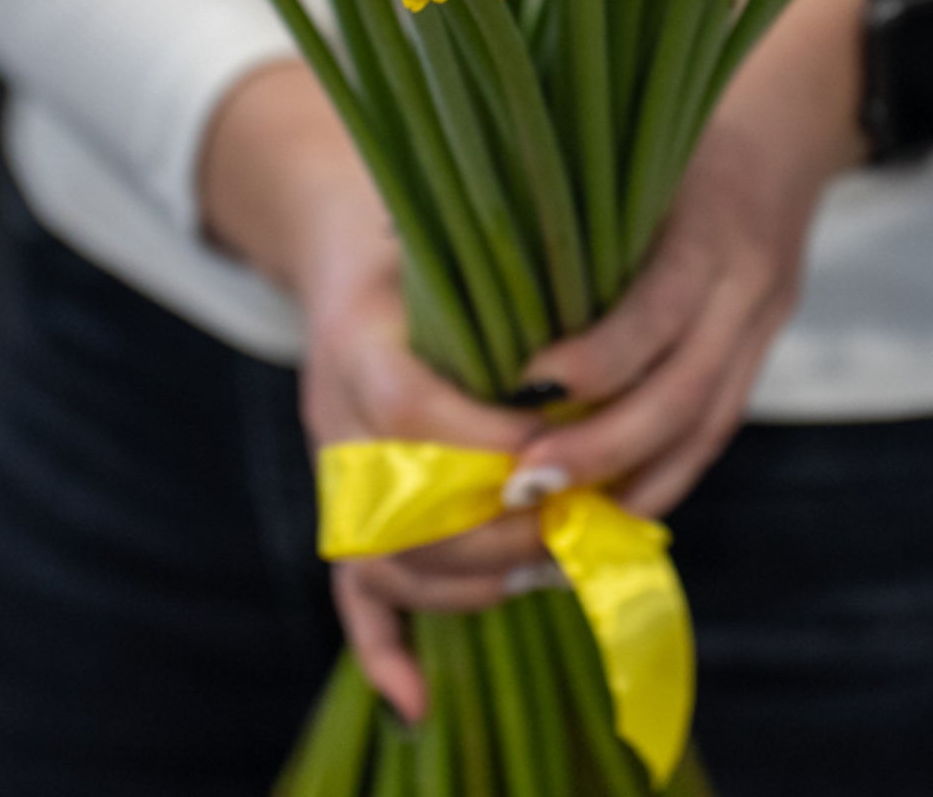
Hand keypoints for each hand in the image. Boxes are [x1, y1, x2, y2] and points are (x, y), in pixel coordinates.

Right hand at [201, 60, 545, 721]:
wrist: (348, 248)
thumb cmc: (429, 235)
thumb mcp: (462, 234)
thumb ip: (514, 269)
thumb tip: (600, 296)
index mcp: (358, 334)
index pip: (408, 406)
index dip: (482, 439)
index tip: (553, 444)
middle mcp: (332, 411)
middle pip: (397, 504)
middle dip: (496, 527)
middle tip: (580, 522)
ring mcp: (332, 469)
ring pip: (385, 559)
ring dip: (474, 579)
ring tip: (558, 565)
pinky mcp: (343, 508)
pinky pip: (352, 595)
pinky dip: (383, 650)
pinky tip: (420, 698)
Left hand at [505, 0, 871, 518]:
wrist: (792, 123)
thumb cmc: (676, 125)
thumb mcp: (631, 140)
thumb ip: (564, 189)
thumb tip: (441, 226)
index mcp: (711, 221)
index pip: (658, 306)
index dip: (597, 355)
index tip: (524, 384)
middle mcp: (747, 283)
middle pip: (684, 389)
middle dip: (603, 446)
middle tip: (522, 479)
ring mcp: (762, 327)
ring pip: (704, 428)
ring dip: (629, 485)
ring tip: (552, 526)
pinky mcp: (760, 355)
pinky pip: (713, 433)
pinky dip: (661, 481)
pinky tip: (603, 518)